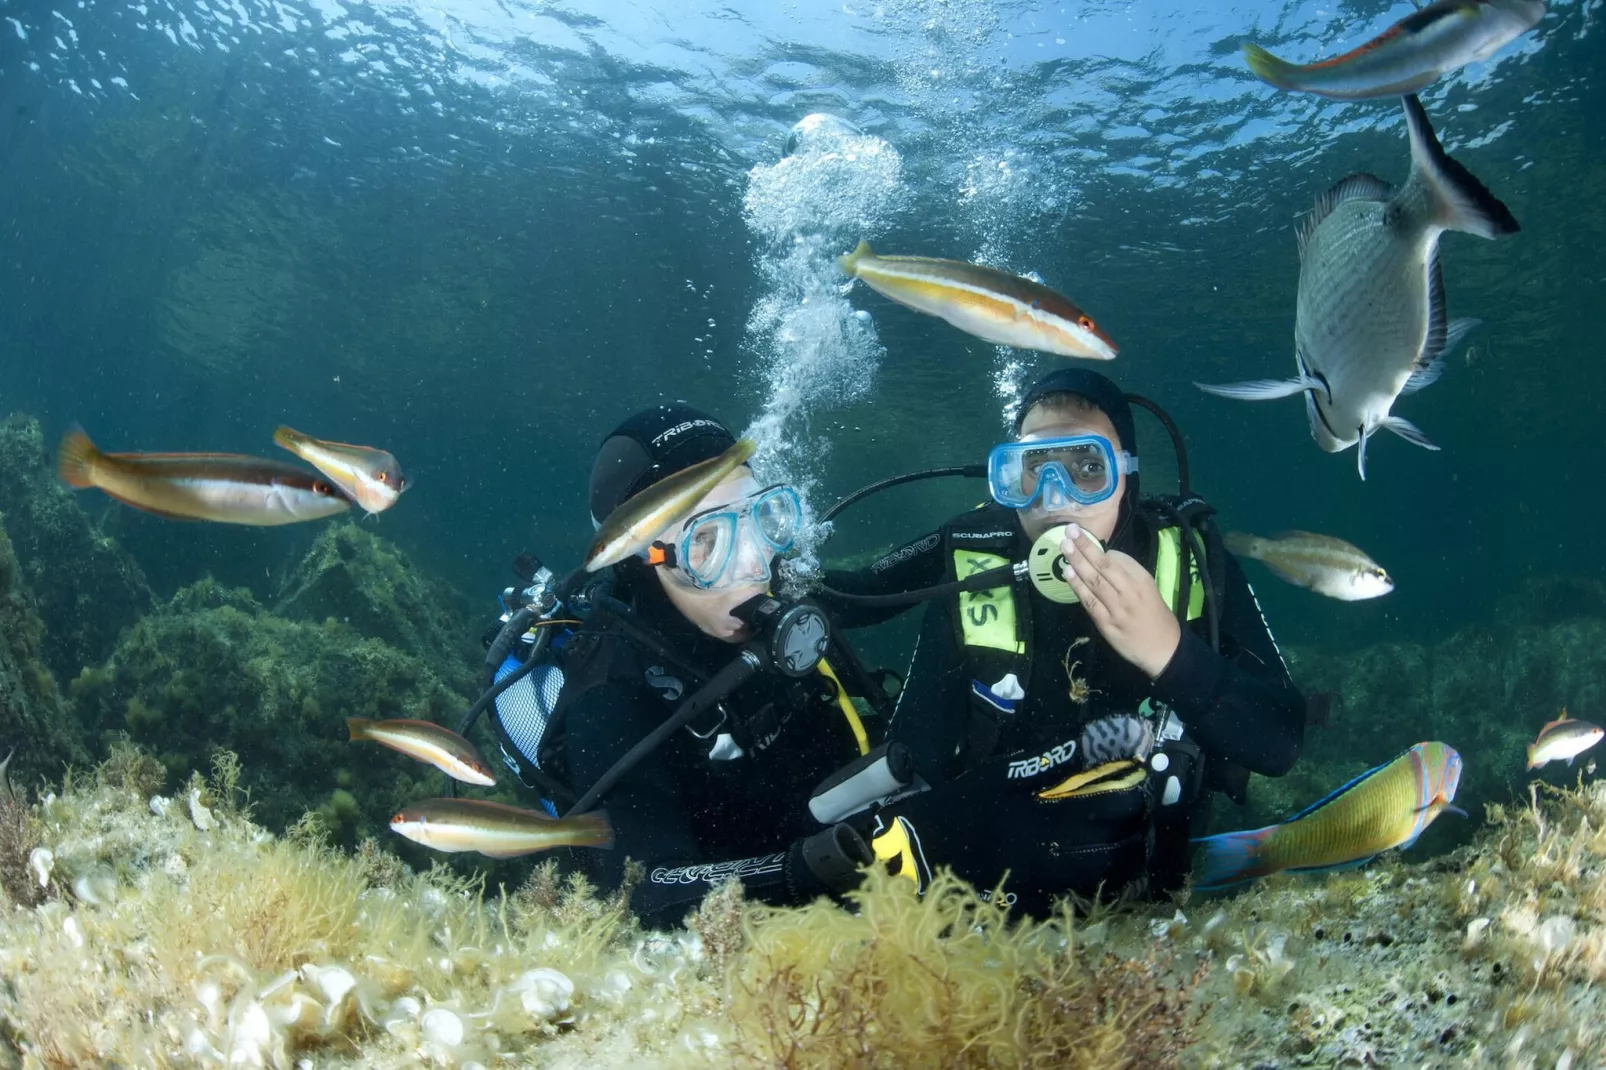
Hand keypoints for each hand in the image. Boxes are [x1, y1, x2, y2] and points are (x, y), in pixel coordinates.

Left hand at [1060, 524, 1180, 679]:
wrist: (1162, 647)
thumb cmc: (1153, 613)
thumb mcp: (1148, 587)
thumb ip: (1128, 572)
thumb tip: (1105, 556)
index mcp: (1141, 580)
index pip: (1117, 558)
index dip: (1096, 548)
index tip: (1081, 536)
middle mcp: (1129, 592)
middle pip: (1104, 566)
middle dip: (1085, 547)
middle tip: (1069, 531)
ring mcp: (1116, 608)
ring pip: (1094, 581)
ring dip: (1077, 562)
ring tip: (1064, 546)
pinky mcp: (1106, 624)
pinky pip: (1089, 602)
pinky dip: (1077, 586)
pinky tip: (1067, 573)